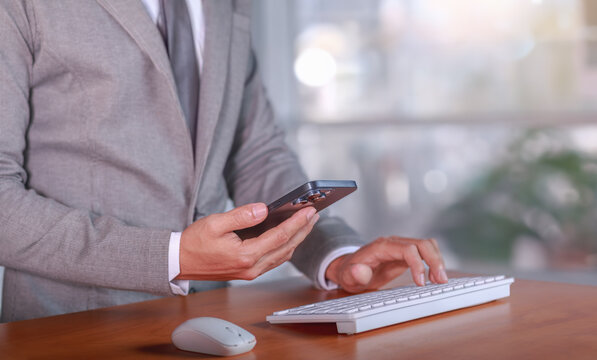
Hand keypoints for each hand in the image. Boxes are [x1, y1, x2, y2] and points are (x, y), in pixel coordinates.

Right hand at [176, 203, 318, 280]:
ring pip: (283, 255)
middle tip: (315, 215)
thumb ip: (241, 216)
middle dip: (303, 230)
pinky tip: (290, 236)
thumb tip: (264, 209)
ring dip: (297, 239)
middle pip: (287, 247)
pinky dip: (285, 246)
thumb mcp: (215, 223)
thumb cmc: (195, 242)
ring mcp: (251, 272)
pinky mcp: (249, 272)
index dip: (297, 222)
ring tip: (306, 223)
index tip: (309, 211)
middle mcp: (252, 267)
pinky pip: (274, 259)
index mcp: (245, 255)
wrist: (180, 263)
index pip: (280, 236)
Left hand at [325, 236, 447, 292]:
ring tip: (439, 281)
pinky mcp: (406, 253)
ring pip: (428, 245)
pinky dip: (434, 262)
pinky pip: (426, 252)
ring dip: (438, 261)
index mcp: (382, 247)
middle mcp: (394, 243)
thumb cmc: (350, 273)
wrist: (349, 268)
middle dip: (435, 261)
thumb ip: (353, 274)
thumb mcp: (347, 277)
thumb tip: (359, 271)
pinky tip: (434, 277)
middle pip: (422, 244)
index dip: (418, 265)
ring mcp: (401, 246)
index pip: (407, 249)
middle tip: (440, 281)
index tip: (421, 283)